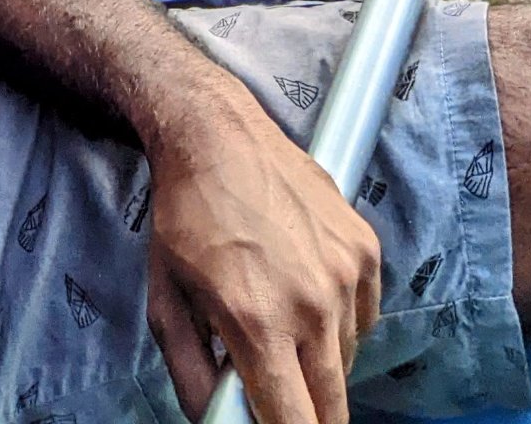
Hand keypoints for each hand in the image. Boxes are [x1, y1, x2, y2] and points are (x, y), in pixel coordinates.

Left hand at [142, 91, 381, 423]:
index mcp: (257, 324)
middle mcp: (311, 304)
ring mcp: (345, 274)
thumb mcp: (165, 301)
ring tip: (283, 321)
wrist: (216, 135)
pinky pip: (365, 316)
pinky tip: (307, 292)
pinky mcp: (365, 248)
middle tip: (279, 390)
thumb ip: (192, 377)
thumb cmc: (184, 218)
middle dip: (307, 412)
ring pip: (347, 359)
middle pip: (332, 407)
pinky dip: (342, 321)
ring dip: (320, 361)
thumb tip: (217, 421)